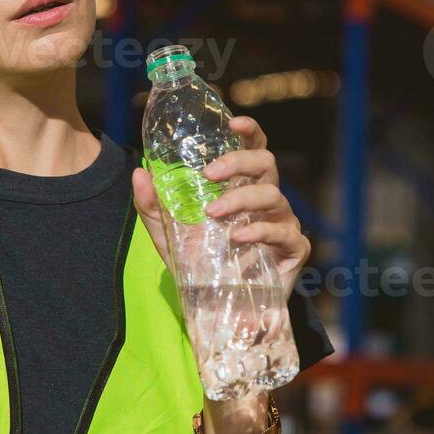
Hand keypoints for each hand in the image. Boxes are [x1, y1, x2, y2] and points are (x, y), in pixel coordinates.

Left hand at [130, 115, 311, 292]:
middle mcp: (267, 200)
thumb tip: (139, 172)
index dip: (249, 130)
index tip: (233, 122)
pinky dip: (261, 232)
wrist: (219, 311)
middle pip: (267, 163)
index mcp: (242, 187)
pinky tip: (238, 239)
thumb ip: (153, 205)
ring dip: (242, 199)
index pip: (253, 148)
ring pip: (274, 195)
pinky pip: (285, 233)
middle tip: (209, 173)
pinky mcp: (294, 250)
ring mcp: (284, 223)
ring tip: (214, 213)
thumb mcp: (168, 235)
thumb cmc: (200, 265)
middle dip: (238, 162)